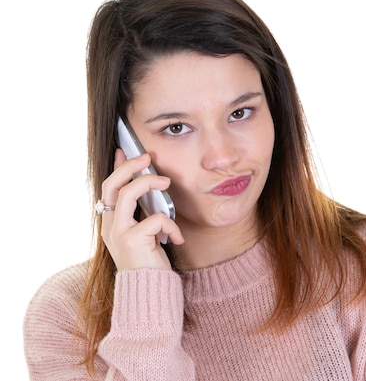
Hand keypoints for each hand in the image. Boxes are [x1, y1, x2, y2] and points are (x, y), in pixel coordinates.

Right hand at [99, 149, 184, 270]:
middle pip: (111, 185)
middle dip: (129, 166)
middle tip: (147, 157)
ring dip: (148, 183)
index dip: (117, 168)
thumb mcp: (145, 235)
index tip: (124, 151)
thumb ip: (144, 214)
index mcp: (112, 223)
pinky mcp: (132, 241)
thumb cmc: (150, 264)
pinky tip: (176, 239)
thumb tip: (152, 190)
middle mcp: (110, 227)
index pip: (108, 188)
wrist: (149, 293)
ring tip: (166, 183)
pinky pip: (155, 219)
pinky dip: (170, 226)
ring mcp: (118, 233)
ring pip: (127, 194)